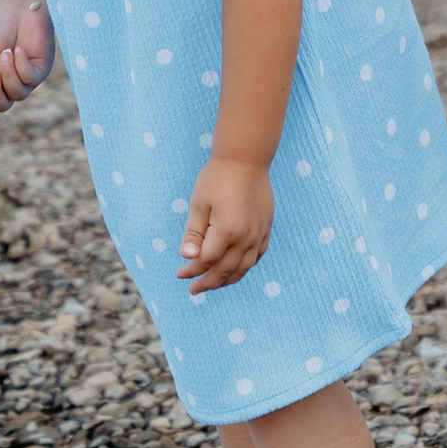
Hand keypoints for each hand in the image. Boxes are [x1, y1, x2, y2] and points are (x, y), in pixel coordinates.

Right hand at [0, 0, 51, 114]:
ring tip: (5, 53)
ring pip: (17, 94)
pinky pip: (30, 78)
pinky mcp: (41, 70)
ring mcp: (26, 79)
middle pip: (2, 105)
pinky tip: (18, 49)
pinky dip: (21, 64)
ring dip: (8, 74)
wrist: (20, 9)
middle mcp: (9, 83)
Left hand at [180, 153, 272, 293]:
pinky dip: (246, 267)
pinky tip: (236, 269)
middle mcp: (246, 237)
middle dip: (208, 282)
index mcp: (227, 231)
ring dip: (227, 280)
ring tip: (213, 284)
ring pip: (244, 267)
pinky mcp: (266, 227)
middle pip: (226, 270)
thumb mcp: (199, 204)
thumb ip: (194, 233)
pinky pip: (257, 255)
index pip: (206, 261)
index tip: (180, 273)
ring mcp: (258, 233)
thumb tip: (187, 258)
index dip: (192, 270)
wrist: (246, 158)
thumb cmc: (217, 178)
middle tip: (194, 289)